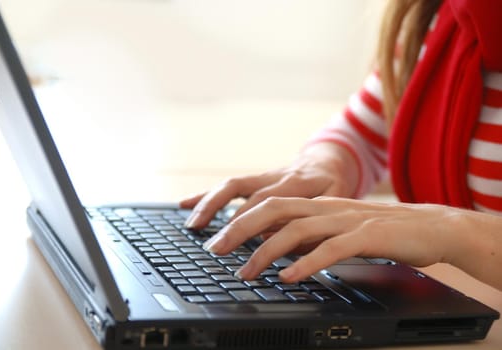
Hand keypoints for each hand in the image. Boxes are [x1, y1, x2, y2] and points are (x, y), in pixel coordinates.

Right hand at [180, 142, 359, 228]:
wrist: (326, 160)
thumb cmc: (331, 184)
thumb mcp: (336, 200)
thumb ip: (315, 219)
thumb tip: (282, 241)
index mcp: (297, 182)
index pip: (271, 201)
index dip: (256, 222)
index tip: (245, 245)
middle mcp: (274, 176)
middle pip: (244, 194)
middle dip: (226, 221)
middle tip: (213, 246)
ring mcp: (261, 176)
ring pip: (230, 186)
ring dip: (208, 204)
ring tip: (191, 225)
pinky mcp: (252, 179)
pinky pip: (225, 186)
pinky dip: (204, 195)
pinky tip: (184, 205)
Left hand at [202, 196, 501, 289]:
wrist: (430, 226)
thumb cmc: (380, 231)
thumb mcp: (335, 229)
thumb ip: (306, 235)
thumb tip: (272, 246)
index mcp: (317, 203)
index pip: (269, 203)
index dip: (239, 217)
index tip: (215, 236)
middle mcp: (327, 207)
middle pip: (274, 209)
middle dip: (241, 228)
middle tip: (216, 249)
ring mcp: (347, 219)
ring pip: (298, 228)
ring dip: (267, 251)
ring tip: (245, 272)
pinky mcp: (368, 236)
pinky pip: (332, 249)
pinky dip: (307, 263)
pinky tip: (289, 277)